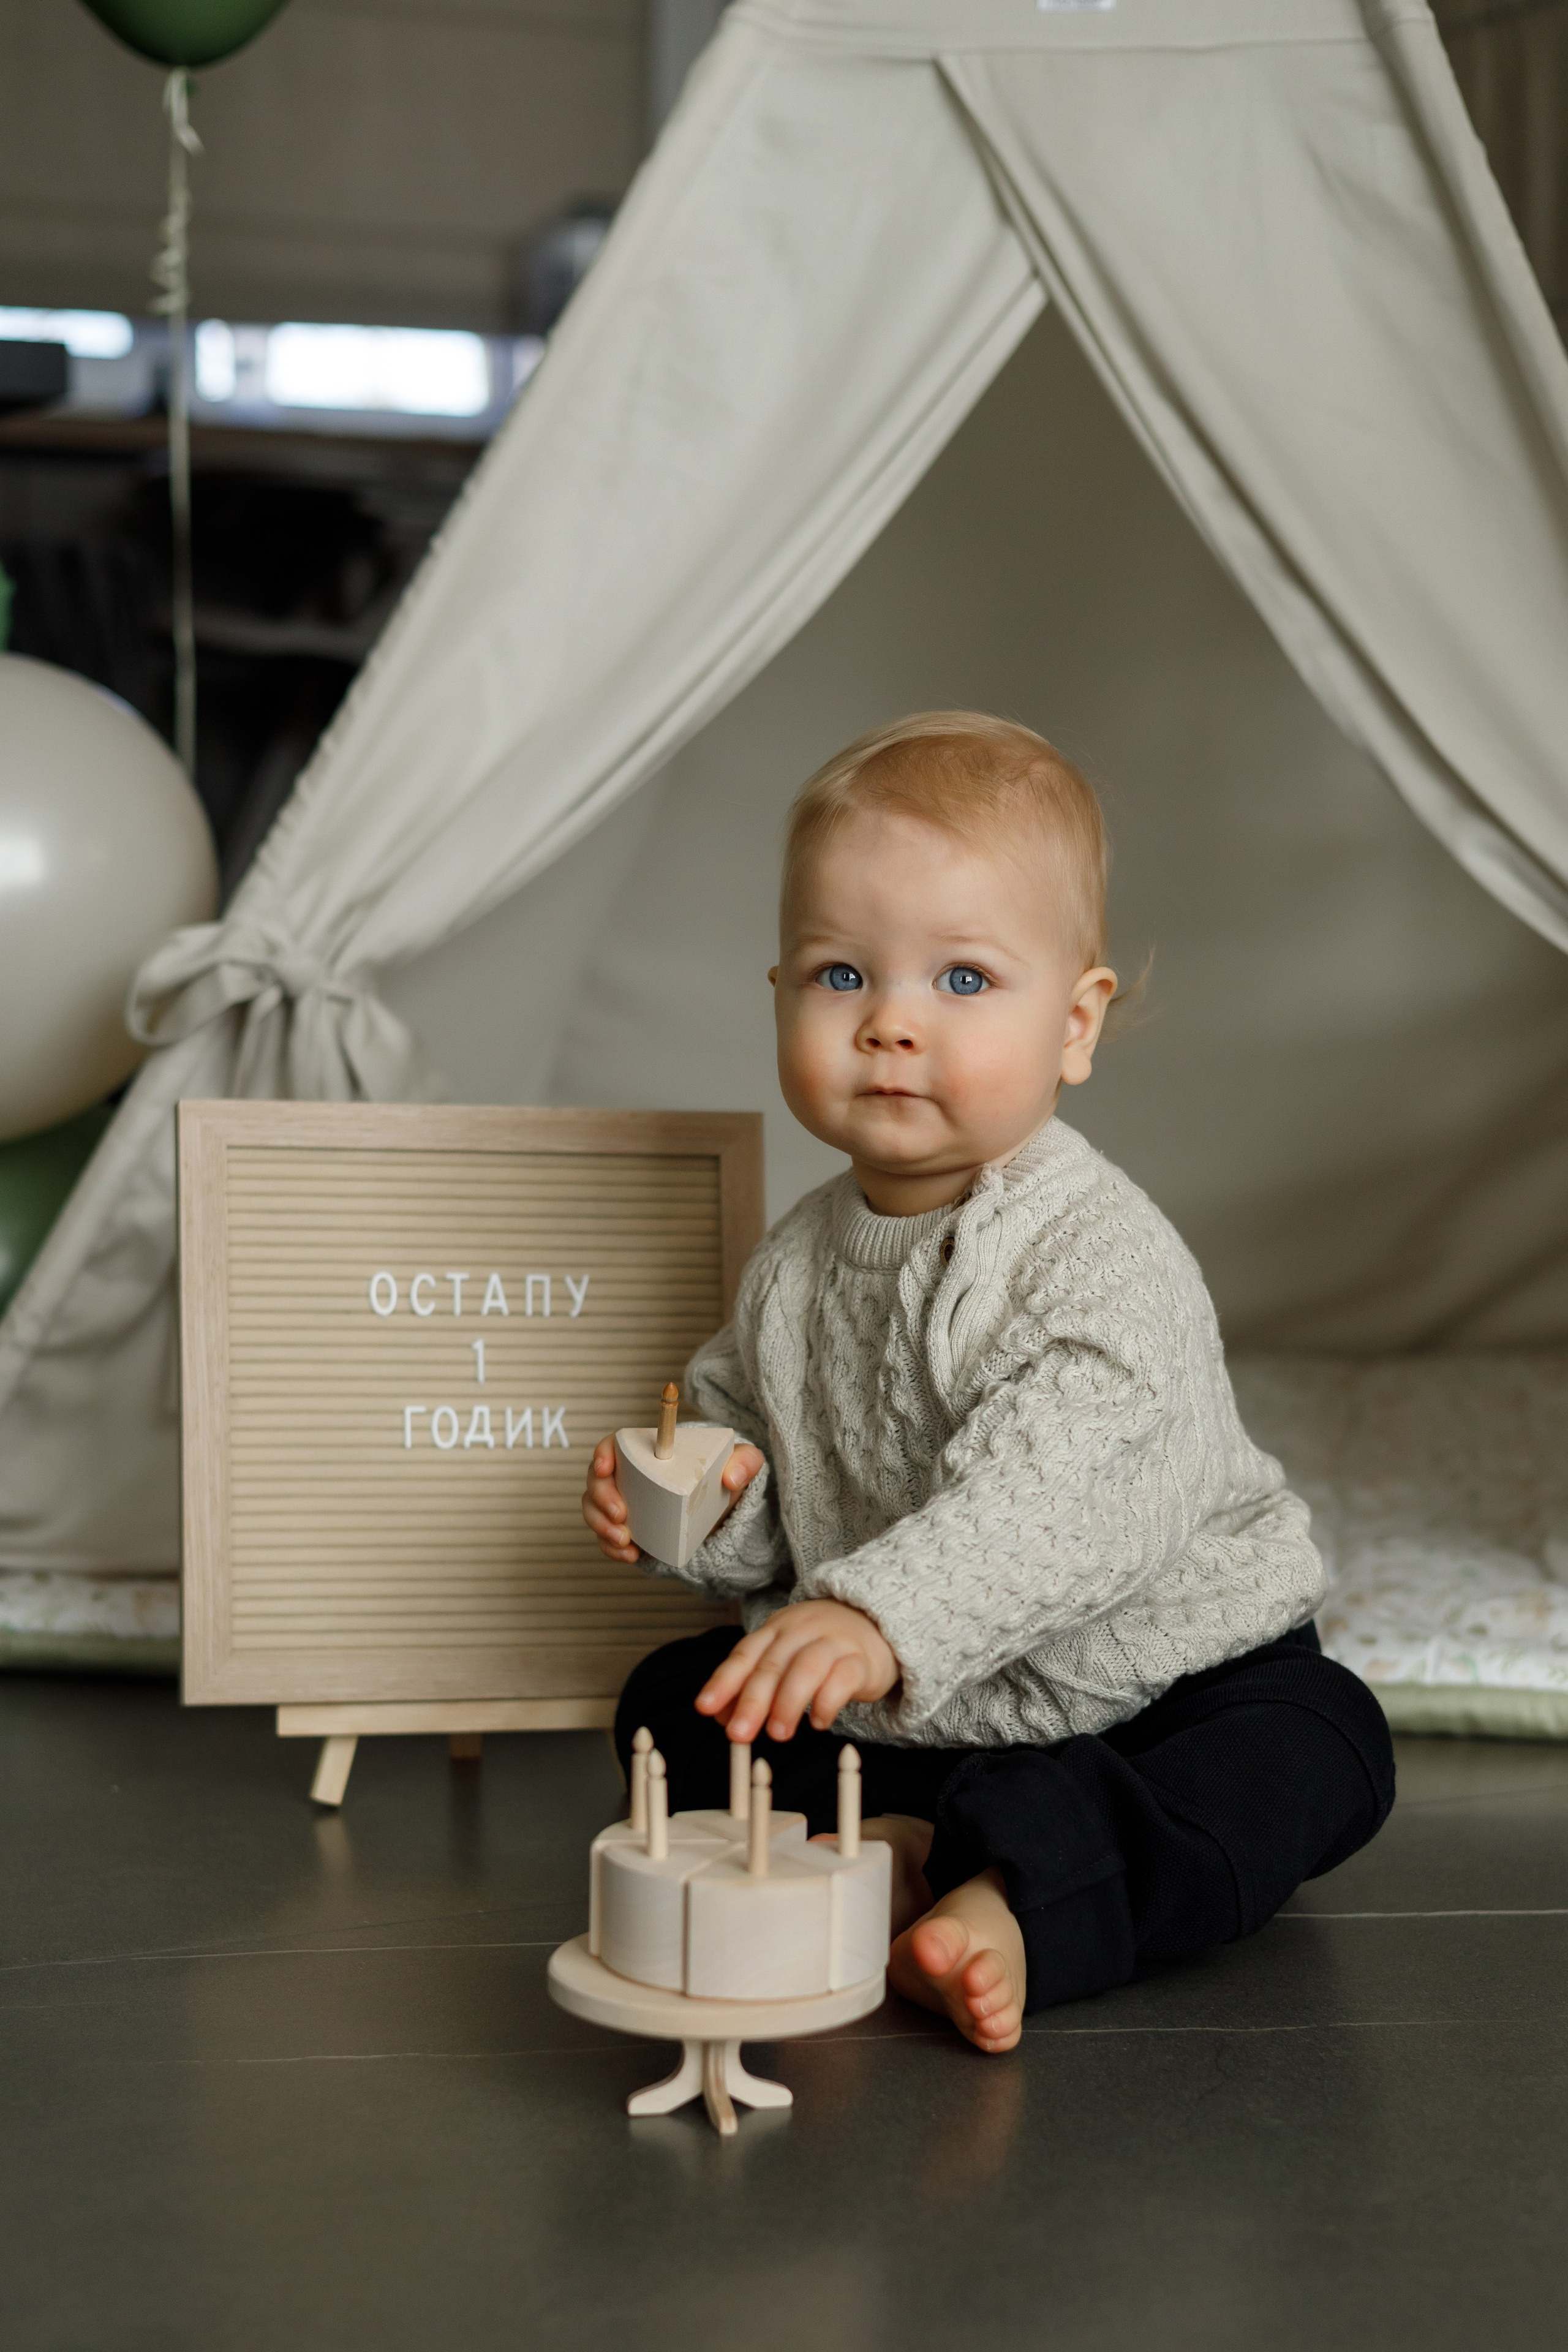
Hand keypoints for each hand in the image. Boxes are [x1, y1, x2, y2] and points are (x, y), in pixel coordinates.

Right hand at [581, 1434, 765, 1564]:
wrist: (719, 1511)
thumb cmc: (721, 1477)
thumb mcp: (740, 1464)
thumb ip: (744, 1462)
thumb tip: (730, 1478)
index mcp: (645, 1451)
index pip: (613, 1445)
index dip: (602, 1453)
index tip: (605, 1468)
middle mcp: (627, 1476)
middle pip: (597, 1480)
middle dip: (601, 1499)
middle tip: (620, 1515)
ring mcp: (622, 1503)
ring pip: (595, 1510)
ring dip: (601, 1526)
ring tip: (625, 1540)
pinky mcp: (625, 1529)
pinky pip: (606, 1539)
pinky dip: (612, 1549)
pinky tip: (629, 1555)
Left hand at [695, 1598, 898, 1741]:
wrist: (874, 1623)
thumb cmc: (820, 1647)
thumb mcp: (783, 1657)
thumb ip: (753, 1684)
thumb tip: (723, 1717)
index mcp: (775, 1631)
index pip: (744, 1655)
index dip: (723, 1682)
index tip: (704, 1708)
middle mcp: (801, 1632)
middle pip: (772, 1665)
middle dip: (752, 1701)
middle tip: (739, 1734)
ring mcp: (833, 1643)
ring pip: (806, 1668)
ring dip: (788, 1702)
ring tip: (778, 1733)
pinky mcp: (860, 1661)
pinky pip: (843, 1678)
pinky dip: (828, 1701)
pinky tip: (818, 1722)